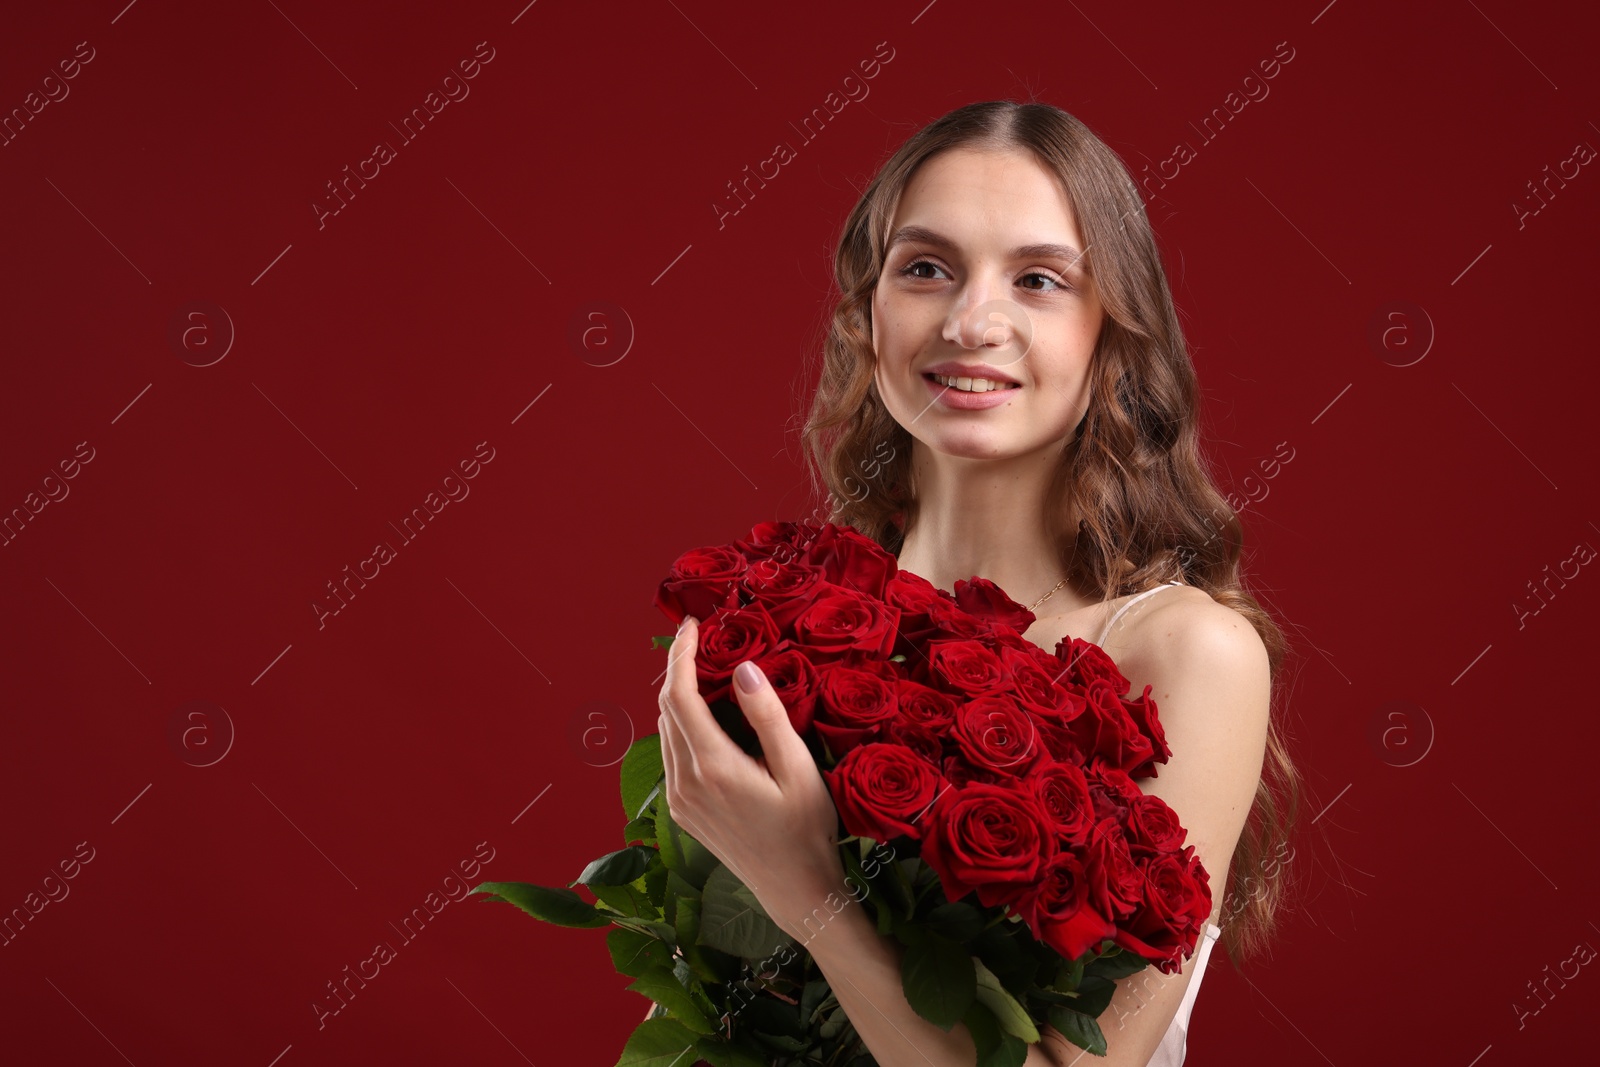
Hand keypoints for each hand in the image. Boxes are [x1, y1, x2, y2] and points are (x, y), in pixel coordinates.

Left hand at [656, 615, 846, 937]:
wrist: (795, 891)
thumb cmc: (807, 831)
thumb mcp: (798, 769)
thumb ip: (767, 716)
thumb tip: (743, 669)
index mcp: (713, 768)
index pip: (678, 695)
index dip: (680, 654)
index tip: (692, 625)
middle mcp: (685, 783)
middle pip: (665, 709)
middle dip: (677, 667)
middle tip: (702, 638)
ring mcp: (680, 800)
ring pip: (665, 731)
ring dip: (677, 696)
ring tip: (705, 668)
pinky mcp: (682, 812)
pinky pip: (671, 754)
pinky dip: (680, 725)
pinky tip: (705, 715)